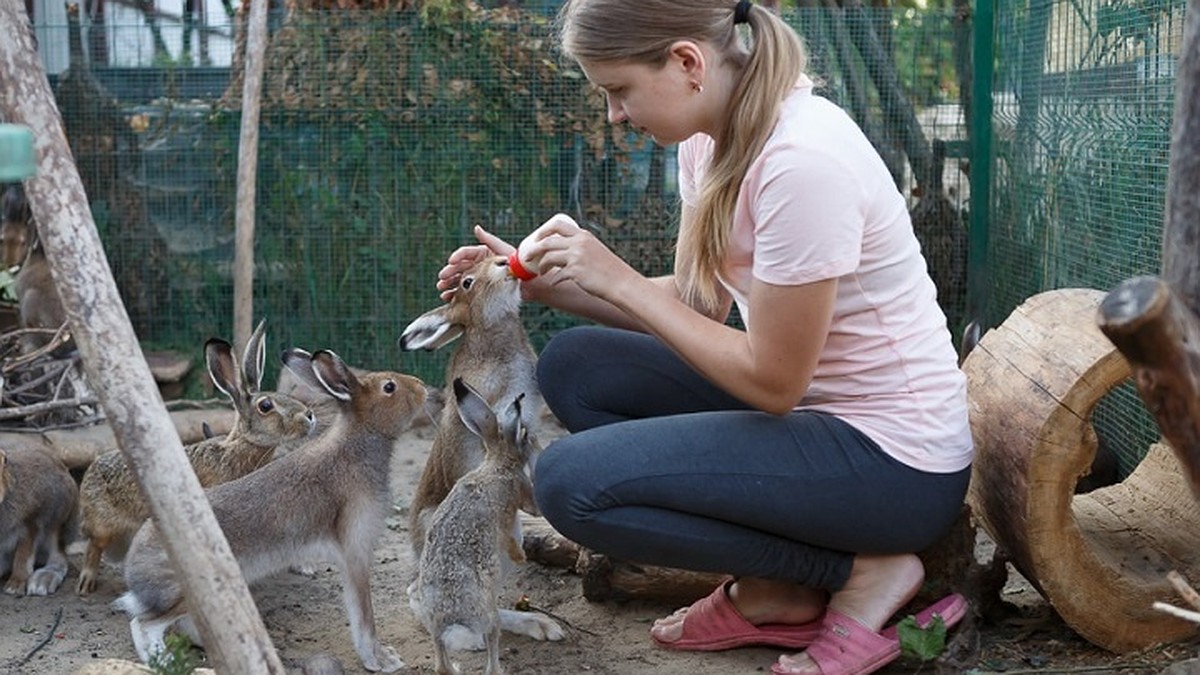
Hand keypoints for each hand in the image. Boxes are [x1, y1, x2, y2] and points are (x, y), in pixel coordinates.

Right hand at [436, 225, 513, 300]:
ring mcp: (478, 279)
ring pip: (459, 280)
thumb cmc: (518, 264)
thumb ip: (489, 240)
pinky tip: (448, 297)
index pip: (465, 253)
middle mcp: (478, 266)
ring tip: (442, 289)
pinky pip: (465, 293)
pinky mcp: (480, 292)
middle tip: (442, 278)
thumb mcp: (503, 250)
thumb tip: (476, 227)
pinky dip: (455, 295)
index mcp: (482, 254)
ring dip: (449, 284)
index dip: (457, 257)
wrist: (530, 284)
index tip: (451, 261)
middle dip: (449, 272)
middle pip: (459, 268)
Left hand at [522, 214, 639, 302]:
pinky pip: (557, 275)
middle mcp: (578, 243)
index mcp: (583, 235)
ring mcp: (576, 257)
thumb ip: (580, 247)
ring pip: (548, 257)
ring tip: (540, 271)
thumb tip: (562, 252)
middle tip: (527, 256)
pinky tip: (554, 283)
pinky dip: (553, 280)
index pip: (557, 225)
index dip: (543, 231)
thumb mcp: (595, 250)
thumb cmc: (609, 269)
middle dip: (534, 249)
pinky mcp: (575, 271)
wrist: (620, 282)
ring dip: (541, 265)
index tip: (537, 239)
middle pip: (547, 241)